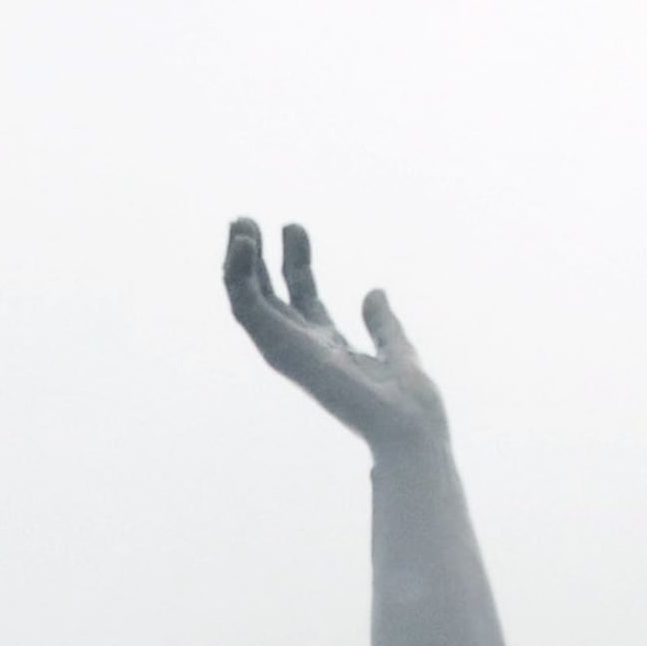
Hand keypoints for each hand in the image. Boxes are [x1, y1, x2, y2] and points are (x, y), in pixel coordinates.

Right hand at [223, 219, 446, 453]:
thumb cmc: (408, 403)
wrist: (408, 426)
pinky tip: (246, 243)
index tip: (293, 228)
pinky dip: (240, 275)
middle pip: (268, 295)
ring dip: (238, 262)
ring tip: (241, 224)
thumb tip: (374, 291)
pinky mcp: (281, 350)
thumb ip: (382, 322)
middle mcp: (301, 348)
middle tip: (248, 219)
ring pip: (247, 301)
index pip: (300, 296)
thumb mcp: (396, 347)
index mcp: (327, 346)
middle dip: (256, 258)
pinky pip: (248, 308)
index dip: (294, 260)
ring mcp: (288, 350)